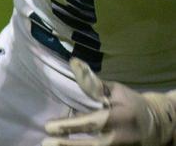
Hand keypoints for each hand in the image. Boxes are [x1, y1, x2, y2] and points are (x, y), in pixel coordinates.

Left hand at [43, 58, 175, 145]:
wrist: (155, 125)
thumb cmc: (130, 104)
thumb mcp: (115, 91)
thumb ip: (93, 84)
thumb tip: (73, 62)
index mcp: (117, 118)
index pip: (91, 123)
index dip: (69, 125)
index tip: (48, 127)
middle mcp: (118, 138)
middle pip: (91, 145)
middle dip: (67, 145)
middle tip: (46, 143)